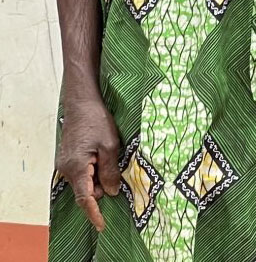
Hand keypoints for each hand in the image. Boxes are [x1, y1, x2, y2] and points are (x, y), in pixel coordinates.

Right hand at [54, 94, 120, 231]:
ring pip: (85, 182)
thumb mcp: (111, 145)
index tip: (102, 225)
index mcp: (77, 167)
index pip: (85, 198)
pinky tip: (104, 158)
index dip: (94, 213)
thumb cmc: (97, 120)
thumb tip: (111, 192)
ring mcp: (66, 164)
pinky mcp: (68, 159)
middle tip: (118, 174)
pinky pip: (82, 173)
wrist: (81, 103)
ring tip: (111, 158)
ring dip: (99, 179)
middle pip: (86, 191)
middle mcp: (67, 169)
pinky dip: (94, 172)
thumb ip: (110, 171)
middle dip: (102, 190)